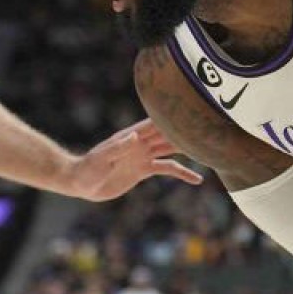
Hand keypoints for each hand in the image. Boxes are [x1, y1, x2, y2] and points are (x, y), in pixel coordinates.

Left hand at [66, 119, 203, 201]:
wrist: (81, 184)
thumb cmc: (88, 168)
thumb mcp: (101, 159)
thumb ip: (118, 147)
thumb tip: (135, 136)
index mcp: (132, 136)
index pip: (156, 123)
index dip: (173, 116)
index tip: (192, 109)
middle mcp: (141, 142)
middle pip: (168, 133)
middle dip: (187, 130)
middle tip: (210, 127)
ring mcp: (143, 155)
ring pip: (172, 148)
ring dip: (189, 148)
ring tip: (211, 149)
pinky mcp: (143, 169)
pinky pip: (167, 168)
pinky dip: (182, 172)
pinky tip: (197, 179)